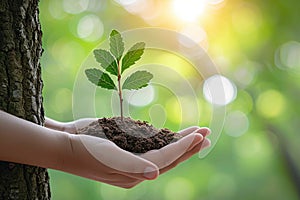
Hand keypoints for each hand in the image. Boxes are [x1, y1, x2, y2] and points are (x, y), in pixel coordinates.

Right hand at [71, 125, 209, 187]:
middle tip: (207, 133)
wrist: (66, 144)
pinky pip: (153, 148)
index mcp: (134, 174)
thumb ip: (133, 166)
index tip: (200, 135)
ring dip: (181, 142)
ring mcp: (134, 160)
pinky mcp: (129, 151)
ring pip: (164, 152)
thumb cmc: (85, 149)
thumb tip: (155, 175)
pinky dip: (166, 140)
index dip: (183, 147)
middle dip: (189, 146)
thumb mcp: (108, 157)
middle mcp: (137, 169)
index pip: (166, 160)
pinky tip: (174, 135)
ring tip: (198, 133)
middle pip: (170, 158)